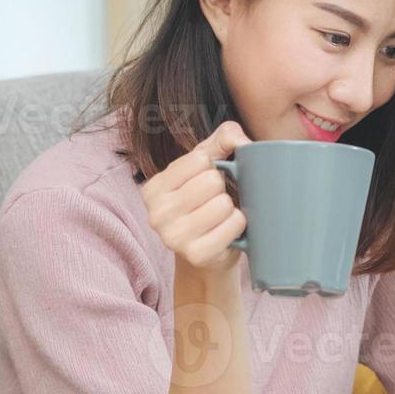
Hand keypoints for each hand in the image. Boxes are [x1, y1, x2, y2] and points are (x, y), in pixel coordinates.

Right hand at [141, 120, 252, 274]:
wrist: (209, 253)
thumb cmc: (206, 202)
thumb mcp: (208, 165)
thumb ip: (222, 139)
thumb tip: (240, 139)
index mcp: (154, 188)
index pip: (199, 159)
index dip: (213, 167)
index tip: (206, 181)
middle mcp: (157, 213)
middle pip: (212, 181)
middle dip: (222, 189)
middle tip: (215, 202)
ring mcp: (174, 237)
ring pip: (223, 204)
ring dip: (230, 208)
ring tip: (220, 217)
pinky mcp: (196, 255)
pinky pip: (233, 224)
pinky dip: (238, 224)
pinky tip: (227, 231)